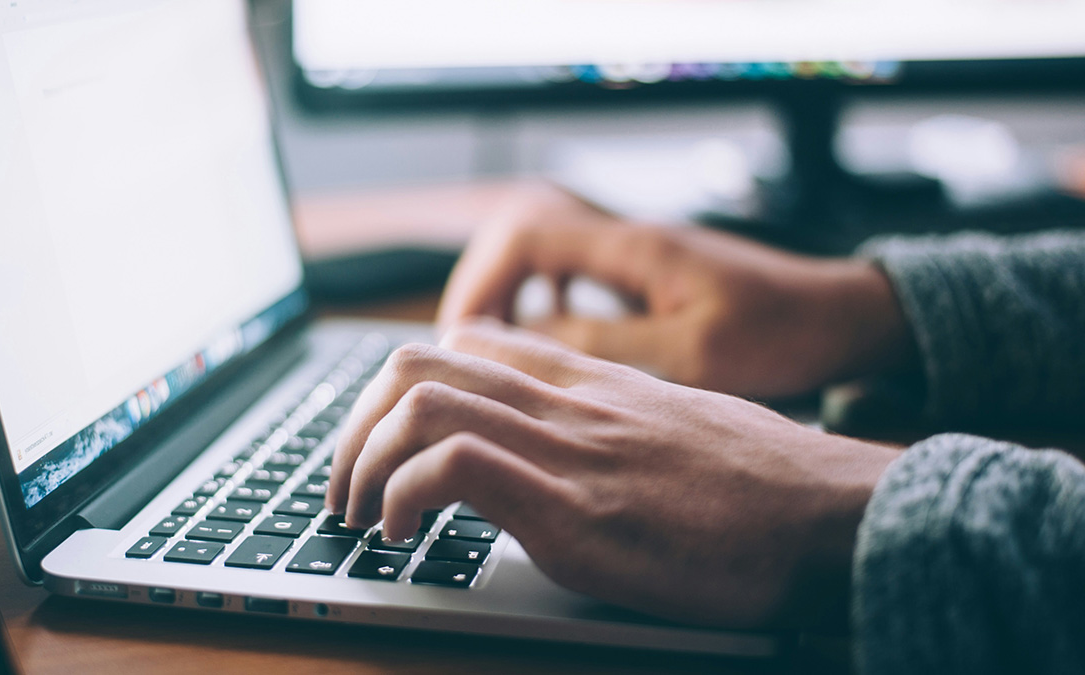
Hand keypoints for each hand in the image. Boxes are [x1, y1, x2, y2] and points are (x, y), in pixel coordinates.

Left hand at [328, 319, 899, 627]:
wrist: (836, 515)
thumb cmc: (766, 484)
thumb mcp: (678, 428)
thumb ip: (611, 423)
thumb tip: (569, 452)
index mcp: (590, 382)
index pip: (467, 342)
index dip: (401, 387)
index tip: (385, 441)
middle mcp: (568, 401)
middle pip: (418, 362)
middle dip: (355, 425)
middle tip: (346, 485)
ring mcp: (569, 449)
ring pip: (419, 401)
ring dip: (361, 461)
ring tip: (360, 515)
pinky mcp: (575, 510)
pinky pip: (454, 466)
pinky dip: (402, 496)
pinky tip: (403, 535)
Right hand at [437, 187, 915, 397]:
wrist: (842, 318)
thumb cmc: (782, 334)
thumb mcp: (691, 354)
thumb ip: (604, 346)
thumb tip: (522, 343)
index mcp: (633, 249)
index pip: (525, 235)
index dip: (481, 282)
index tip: (461, 337)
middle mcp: (628, 241)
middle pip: (521, 240)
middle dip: (484, 290)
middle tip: (464, 351)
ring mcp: (638, 256)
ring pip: (545, 258)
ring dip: (511, 299)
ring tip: (493, 354)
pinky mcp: (649, 277)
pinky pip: (575, 278)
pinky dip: (547, 306)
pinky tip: (549, 346)